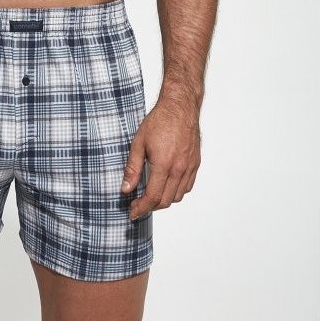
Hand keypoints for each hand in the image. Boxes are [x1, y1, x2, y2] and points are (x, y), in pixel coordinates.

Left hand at [121, 98, 200, 219]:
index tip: (132, 213)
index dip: (141, 209)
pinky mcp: (195, 163)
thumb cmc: (160, 121)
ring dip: (164, 200)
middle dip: (150, 207)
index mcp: (164, 164)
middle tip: (138, 204)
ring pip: (177, 196)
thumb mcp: (138, 143)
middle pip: (165, 201)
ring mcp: (189, 167)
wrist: (180, 107)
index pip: (153, 197)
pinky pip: (187, 186)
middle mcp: (179, 169)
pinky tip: (166, 185)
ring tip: (151, 195)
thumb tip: (125, 189)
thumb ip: (132, 169)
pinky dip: (176, 191)